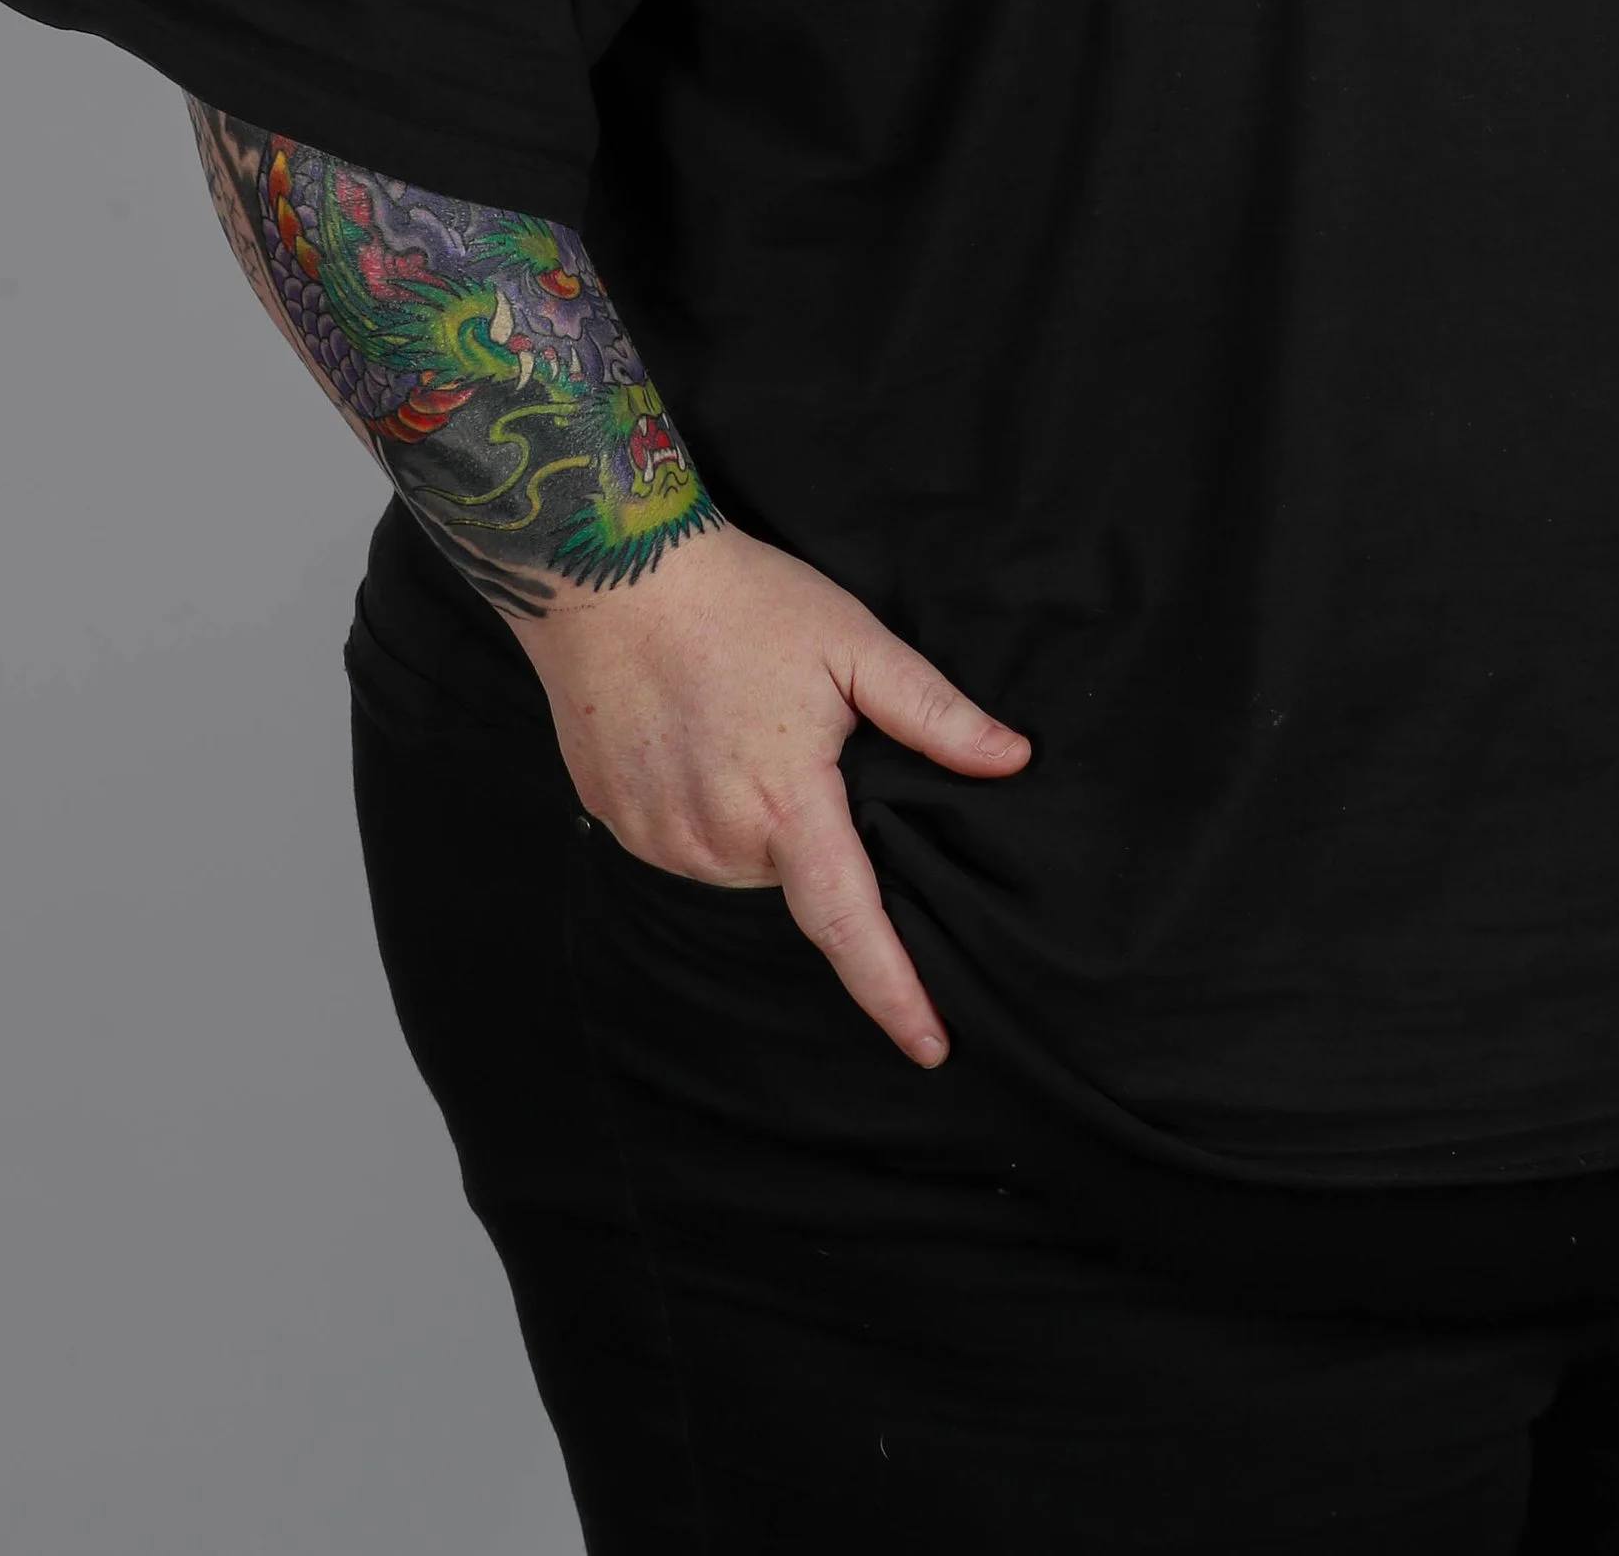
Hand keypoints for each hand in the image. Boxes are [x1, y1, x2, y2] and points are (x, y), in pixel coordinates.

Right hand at [507, 522, 1031, 1067]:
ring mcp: (656, 836)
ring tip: (744, 726)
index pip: (849, 925)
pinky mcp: (614, 818)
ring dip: (757, 819)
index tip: (931, 1048)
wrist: (606, 571)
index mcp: (785, 805)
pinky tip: (698, 735)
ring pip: (735, 858)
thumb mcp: (853, 643)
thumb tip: (1011, 760)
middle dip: (812, 830)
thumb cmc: (741, 599)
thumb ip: (934, 714)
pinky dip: (704, 806)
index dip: (894, 992)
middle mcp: (715, 840)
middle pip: (792, 874)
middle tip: (800, 740)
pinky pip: (681, 838)